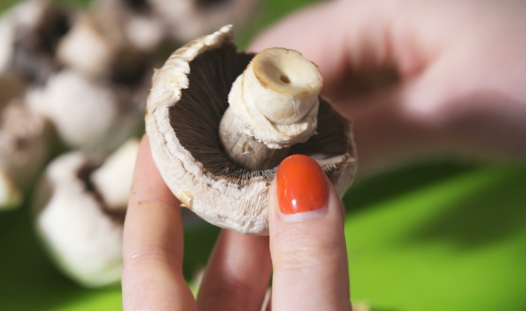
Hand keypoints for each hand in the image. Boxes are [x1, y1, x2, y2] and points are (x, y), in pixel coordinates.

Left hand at [122, 136, 350, 310]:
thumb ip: (307, 268)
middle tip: (245, 141)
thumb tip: (301, 179)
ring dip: (268, 226)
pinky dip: (294, 256)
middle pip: (202, 260)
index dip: (149, 193)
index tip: (161, 134)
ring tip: (290, 169)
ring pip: (244, 277)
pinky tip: (313, 220)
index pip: (146, 259)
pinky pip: (279, 292)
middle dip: (227, 200)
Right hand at [250, 0, 525, 174]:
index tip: (237, 164)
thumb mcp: (451, 109)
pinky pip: (355, 93)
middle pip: (294, 69)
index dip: (250, 110)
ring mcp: (389, 35)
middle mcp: (370, 10)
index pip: (282, 55)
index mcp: (371, 2)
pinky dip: (341, 128)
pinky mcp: (406, 60)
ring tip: (291, 177)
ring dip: (308, 130)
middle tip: (257, 180)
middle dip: (275, 125)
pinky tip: (336, 159)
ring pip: (324, 86)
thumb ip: (367, 138)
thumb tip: (298, 175)